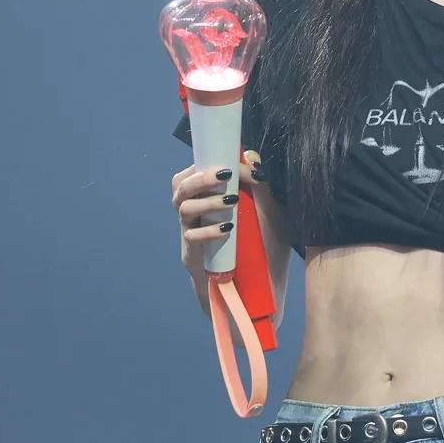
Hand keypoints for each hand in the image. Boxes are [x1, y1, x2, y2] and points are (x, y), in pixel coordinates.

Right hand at [171, 152, 262, 277]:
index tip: (235, 167)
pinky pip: (192, 237)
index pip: (194, 170)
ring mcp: (190, 231)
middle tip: (226, 175)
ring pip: (184, 208)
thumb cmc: (255, 242)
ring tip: (232, 201)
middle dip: (202, 177)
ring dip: (208, 202)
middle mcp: (191, 210)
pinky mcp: (192, 253)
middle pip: (180, 186)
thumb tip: (252, 158)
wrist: (253, 284)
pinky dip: (209, 231)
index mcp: (203, 195)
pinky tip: (227, 229)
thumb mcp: (263, 208)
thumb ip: (257, 183)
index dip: (210, 164)